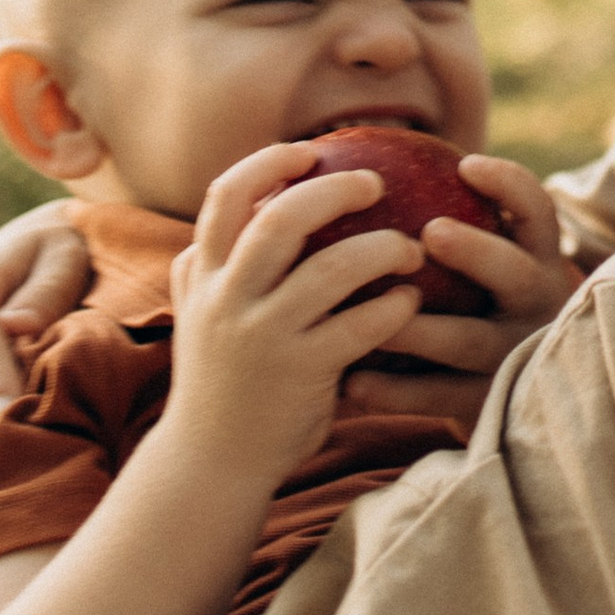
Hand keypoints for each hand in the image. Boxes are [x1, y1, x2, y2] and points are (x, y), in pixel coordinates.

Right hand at [165, 146, 430, 486]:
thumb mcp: (201, 313)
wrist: (211, 462)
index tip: (309, 152)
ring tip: (411, 248)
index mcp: (204, 276)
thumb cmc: (222, 378)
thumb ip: (215, 264)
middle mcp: (227, 300)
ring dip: (381, 248)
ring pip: (330, 270)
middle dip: (333, 191)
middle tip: (376, 183)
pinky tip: (412, 300)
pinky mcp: (299, 374)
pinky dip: (392, 307)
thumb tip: (246, 203)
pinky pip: (359, 327)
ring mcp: (262, 337)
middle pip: (280, 220)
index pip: (226, 196)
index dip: (268, 163)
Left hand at [335, 152, 579, 427]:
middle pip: (516, 274)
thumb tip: (367, 163)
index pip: (538, 214)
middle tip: (432, 231)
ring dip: (420, 329)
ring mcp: (514, 358)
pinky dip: (395, 390)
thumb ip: (454, 227)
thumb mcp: (492, 269)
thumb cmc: (480, 309)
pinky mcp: (486, 404)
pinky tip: (351, 381)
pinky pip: (439, 397)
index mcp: (538, 263)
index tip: (467, 164)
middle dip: (478, 252)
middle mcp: (535, 307)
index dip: (510, 187)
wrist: (514, 403)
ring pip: (470, 342)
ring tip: (374, 320)